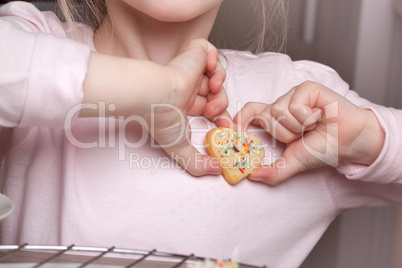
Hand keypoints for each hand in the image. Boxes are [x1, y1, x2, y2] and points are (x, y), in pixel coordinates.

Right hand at [81, 39, 229, 175]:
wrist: (154, 95)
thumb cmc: (161, 119)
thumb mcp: (180, 148)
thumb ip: (197, 164)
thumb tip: (217, 171)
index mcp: (186, 106)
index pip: (211, 109)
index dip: (221, 117)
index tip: (225, 126)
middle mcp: (189, 88)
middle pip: (217, 93)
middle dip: (221, 104)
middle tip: (215, 111)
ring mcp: (190, 71)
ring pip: (216, 75)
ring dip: (219, 84)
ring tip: (211, 90)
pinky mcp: (192, 55)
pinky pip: (209, 51)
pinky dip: (215, 60)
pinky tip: (208, 71)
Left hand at [234, 81, 384, 184]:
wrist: (349, 141)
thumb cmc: (323, 147)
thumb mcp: (294, 163)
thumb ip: (273, 171)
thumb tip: (251, 176)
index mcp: (275, 120)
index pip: (249, 113)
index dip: (238, 120)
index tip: (232, 131)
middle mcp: (282, 105)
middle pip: (264, 116)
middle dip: (283, 134)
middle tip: (301, 136)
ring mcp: (293, 95)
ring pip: (279, 111)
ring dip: (297, 127)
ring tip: (312, 126)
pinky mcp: (306, 89)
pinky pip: (294, 106)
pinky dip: (307, 118)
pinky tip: (319, 117)